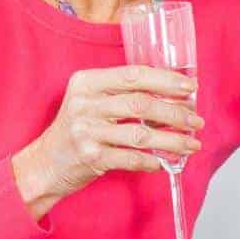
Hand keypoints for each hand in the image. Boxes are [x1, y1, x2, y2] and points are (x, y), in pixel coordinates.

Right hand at [27, 64, 203, 198]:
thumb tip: (171, 96)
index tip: (189, 87)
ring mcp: (86, 131)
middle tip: (195, 120)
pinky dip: (152, 161)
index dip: (165, 80)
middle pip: (140, 104)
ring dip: (172, 140)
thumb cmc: (74, 130)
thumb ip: (121, 94)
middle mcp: (84, 104)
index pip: (132, 75)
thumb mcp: (90, 102)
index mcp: (86, 82)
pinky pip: (131, 158)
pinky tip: (164, 162)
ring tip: (190, 143)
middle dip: (175, 113)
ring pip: (140, 134)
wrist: (44, 163)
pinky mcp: (90, 156)